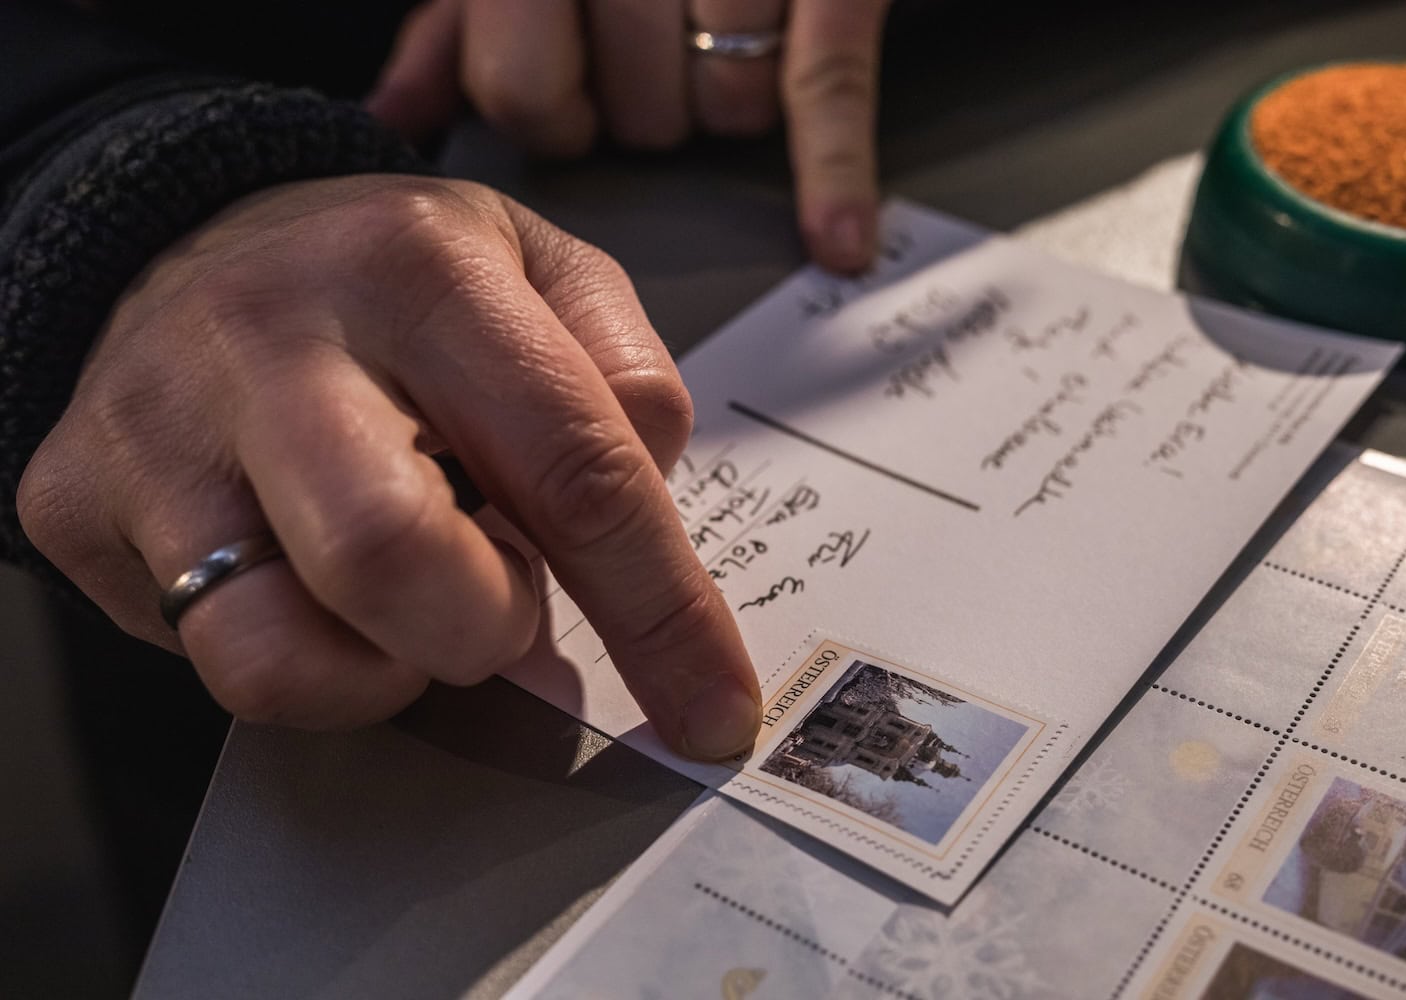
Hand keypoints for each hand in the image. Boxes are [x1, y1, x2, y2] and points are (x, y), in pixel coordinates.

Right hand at [17, 174, 762, 758]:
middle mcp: (273, 342)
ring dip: (385, 667)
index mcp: (421, 270)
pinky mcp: (78, 506)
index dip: (660, 612)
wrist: (197, 239)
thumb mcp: (539, 268)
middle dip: (485, 628)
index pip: (571, 465)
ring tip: (404, 588)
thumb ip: (627, 377)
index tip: (713, 710)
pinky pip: (208, 660)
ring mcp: (157, 432)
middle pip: (396, 561)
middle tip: (497, 595)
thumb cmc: (395, 280)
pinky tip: (316, 582)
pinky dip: (305, 660)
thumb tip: (653, 502)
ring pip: (277, 653)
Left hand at [365, 0, 891, 273]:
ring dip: (730, 99)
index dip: (555, 119)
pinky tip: (836, 238)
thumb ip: (454, 39)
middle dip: (647, 112)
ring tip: (733, 41)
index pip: (523, 95)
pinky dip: (832, 175)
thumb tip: (393, 120)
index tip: (583, 99)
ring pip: (722, 108)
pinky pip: (825, 92)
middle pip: (631, 116)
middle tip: (663, 61)